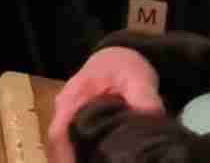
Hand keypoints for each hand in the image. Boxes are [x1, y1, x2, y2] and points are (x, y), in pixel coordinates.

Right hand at [47, 47, 163, 162]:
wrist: (117, 56)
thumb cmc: (124, 66)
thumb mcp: (138, 78)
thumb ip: (144, 98)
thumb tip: (152, 118)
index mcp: (74, 97)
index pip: (59, 131)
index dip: (64, 154)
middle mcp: (65, 106)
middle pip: (57, 141)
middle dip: (67, 159)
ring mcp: (68, 112)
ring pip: (63, 141)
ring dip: (71, 157)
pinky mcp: (76, 118)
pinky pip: (71, 139)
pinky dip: (77, 153)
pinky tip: (92, 161)